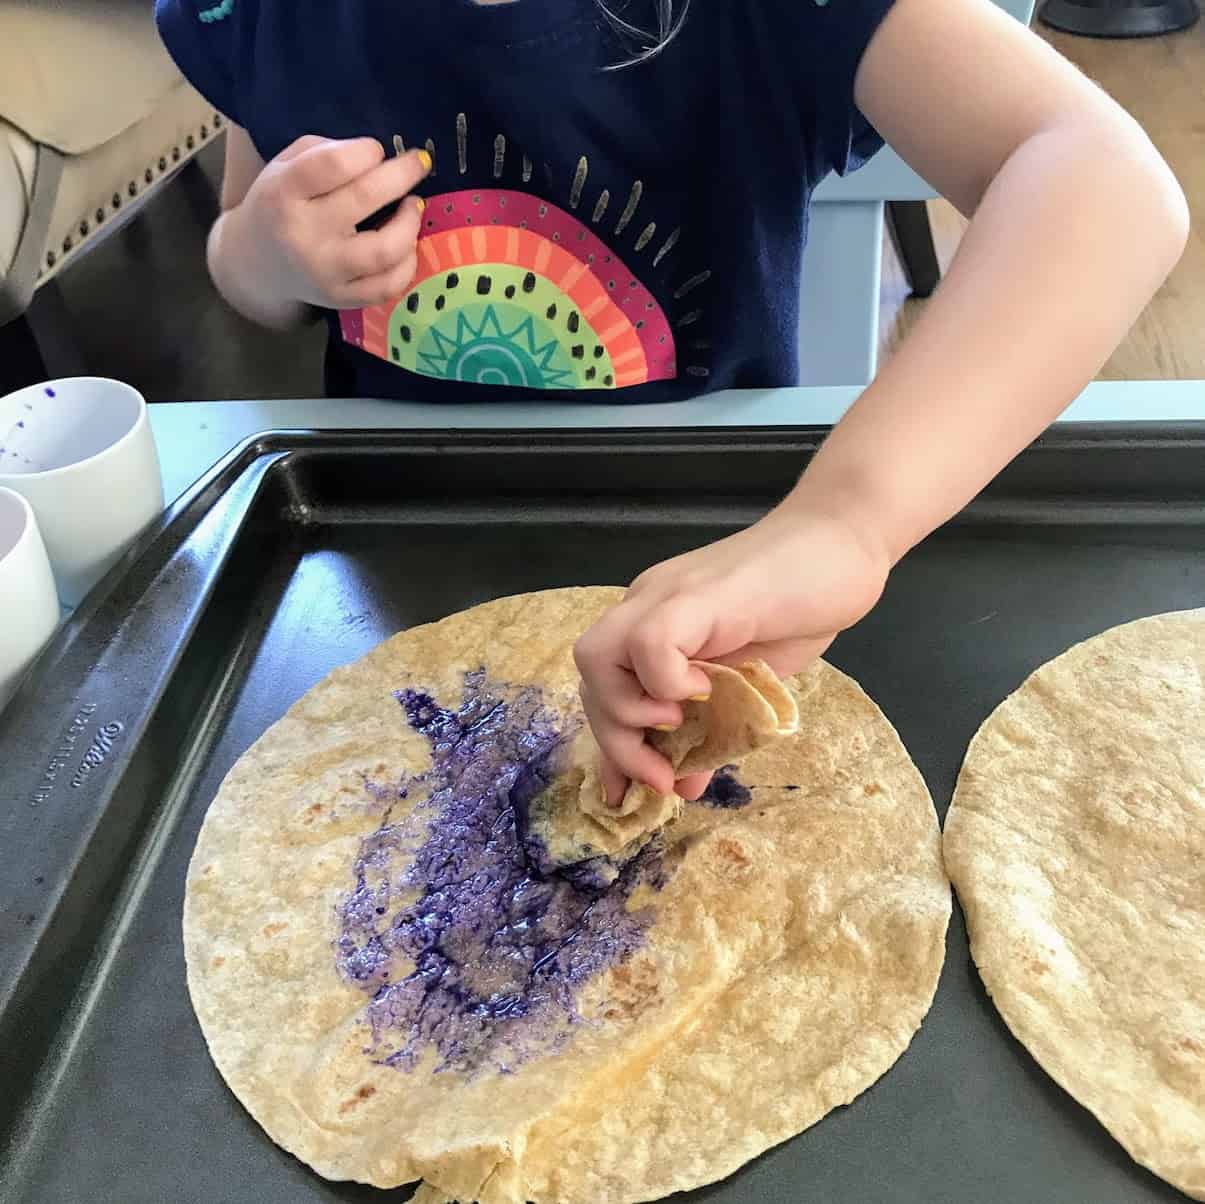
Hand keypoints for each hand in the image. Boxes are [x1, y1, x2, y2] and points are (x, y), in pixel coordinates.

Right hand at [214, 136, 429, 325]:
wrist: (255, 262)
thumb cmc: (280, 204)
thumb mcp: (285, 165)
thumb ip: (326, 151)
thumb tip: (378, 158)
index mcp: (284, 193)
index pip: (334, 164)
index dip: (366, 151)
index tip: (377, 150)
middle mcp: (303, 234)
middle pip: (365, 198)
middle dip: (402, 175)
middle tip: (418, 164)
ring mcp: (325, 272)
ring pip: (385, 250)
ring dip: (410, 223)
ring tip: (413, 207)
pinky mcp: (341, 299)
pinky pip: (388, 286)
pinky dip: (407, 264)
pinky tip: (405, 245)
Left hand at [574, 506, 889, 804]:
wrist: (845, 540)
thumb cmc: (803, 602)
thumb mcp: (748, 682)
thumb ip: (710, 726)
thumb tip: (684, 782)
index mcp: (655, 625)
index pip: (604, 687)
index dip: (613, 744)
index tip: (636, 790)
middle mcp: (648, 606)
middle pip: (590, 675)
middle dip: (616, 740)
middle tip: (662, 775)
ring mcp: (668, 596)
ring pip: (596, 656)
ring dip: (628, 710)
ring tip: (676, 727)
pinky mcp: (700, 596)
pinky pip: (650, 641)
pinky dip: (664, 679)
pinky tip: (703, 690)